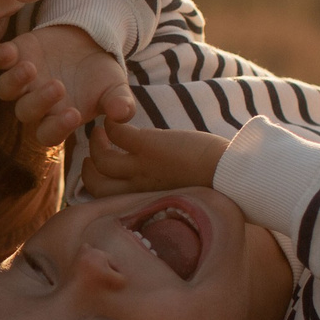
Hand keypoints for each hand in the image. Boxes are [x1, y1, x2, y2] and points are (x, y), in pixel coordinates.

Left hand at [0, 25, 134, 147]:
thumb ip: (120, 104)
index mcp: (58, 118)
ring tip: (30, 68)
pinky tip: (9, 51)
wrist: (89, 41)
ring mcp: (23, 79)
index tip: (75, 114)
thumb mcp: (115, 89)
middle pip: (26, 112)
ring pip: (5, 89)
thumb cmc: (101, 74)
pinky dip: (0, 56)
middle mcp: (36, 102)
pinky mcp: (16, 54)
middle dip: (39, 102)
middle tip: (58, 86)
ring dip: (14, 81)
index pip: (49, 134)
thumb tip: (124, 114)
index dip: (58, 128)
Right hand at [81, 116, 229, 197]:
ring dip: (96, 142)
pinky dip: (112, 124)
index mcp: (143, 201)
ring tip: (102, 132)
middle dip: (88, 167)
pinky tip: (116, 118)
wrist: (231, 176)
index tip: (99, 170)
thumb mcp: (175, 195)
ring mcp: (141, 168)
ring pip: (100, 159)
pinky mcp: (149, 147)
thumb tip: (152, 182)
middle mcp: (137, 189)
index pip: (104, 200)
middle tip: (95, 150)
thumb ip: (157, 191)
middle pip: (93, 183)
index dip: (96, 183)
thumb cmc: (212, 185)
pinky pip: (117, 134)